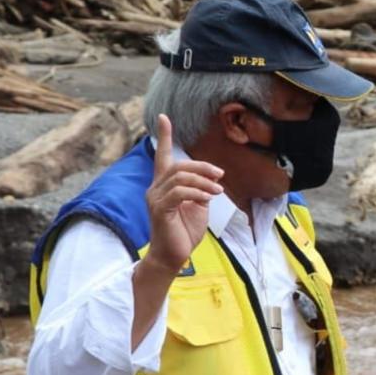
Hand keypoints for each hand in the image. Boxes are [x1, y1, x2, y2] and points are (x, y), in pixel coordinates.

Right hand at [144, 114, 223, 272]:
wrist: (174, 257)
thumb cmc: (184, 232)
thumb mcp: (198, 206)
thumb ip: (201, 190)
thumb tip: (211, 180)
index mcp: (164, 185)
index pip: (163, 156)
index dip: (164, 136)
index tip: (163, 117)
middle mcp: (155, 188)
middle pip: (178, 165)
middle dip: (202, 166)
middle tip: (220, 175)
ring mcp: (154, 198)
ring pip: (180, 177)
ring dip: (203, 181)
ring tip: (218, 191)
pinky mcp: (159, 209)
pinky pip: (179, 192)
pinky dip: (197, 192)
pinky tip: (208, 198)